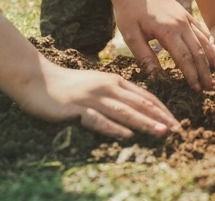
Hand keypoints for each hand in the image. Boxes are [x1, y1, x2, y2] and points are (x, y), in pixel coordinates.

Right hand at [17, 57, 177, 138]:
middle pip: (138, 103)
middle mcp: (106, 87)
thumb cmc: (69, 86)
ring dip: (143, 122)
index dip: (162, 109)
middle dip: (159, 117)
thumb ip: (116, 96)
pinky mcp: (76, 108)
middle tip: (177, 130)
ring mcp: (92, 97)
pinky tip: (126, 135)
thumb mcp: (97, 86)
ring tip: (160, 132)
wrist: (38, 80)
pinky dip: (113, 127)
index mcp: (114, 81)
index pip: (144, 96)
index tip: (176, 123)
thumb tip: (138, 111)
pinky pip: (97, 119)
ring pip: (123, 111)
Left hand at [114, 0, 214, 90]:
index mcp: (168, 31)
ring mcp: (186, 18)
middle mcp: (181, 24)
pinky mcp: (186, 15)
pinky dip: (211, 43)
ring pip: (205, 41)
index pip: (184, 57)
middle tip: (213, 89)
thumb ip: (143, 56)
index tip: (196, 89)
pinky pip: (202, 31)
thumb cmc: (129, 10)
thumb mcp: (130, 35)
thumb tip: (156, 76)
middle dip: (207, 72)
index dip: (191, 74)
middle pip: (199, 51)